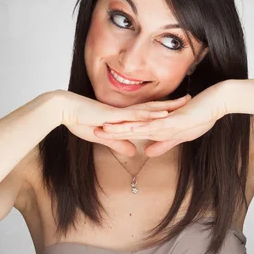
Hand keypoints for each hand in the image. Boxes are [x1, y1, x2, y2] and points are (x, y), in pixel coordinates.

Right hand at [60, 91, 191, 155]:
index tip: (179, 107)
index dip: (163, 109)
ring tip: (183, 104)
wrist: (64, 108)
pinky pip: (135, 116)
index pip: (147, 112)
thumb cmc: (79, 120)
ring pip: (148, 110)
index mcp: (124, 116)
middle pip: (152, 107)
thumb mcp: (104, 137)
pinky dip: (149, 116)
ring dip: (165, 107)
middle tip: (189, 100)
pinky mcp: (114, 115)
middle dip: (171, 104)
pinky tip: (162, 115)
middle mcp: (125, 112)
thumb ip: (119, 143)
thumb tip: (135, 152)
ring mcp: (121, 112)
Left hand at [93, 84, 228, 156]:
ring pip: (139, 124)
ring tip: (104, 130)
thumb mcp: (178, 135)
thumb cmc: (201, 116)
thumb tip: (145, 152)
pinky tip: (133, 130)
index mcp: (157, 123)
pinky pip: (156, 124)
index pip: (132, 129)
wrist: (217, 101)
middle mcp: (157, 119)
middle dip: (111, 129)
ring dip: (122, 127)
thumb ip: (162, 143)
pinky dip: (144, 127)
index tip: (98, 134)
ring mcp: (165, 118)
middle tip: (91, 131)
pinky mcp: (174, 118)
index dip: (116, 132)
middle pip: (130, 125)